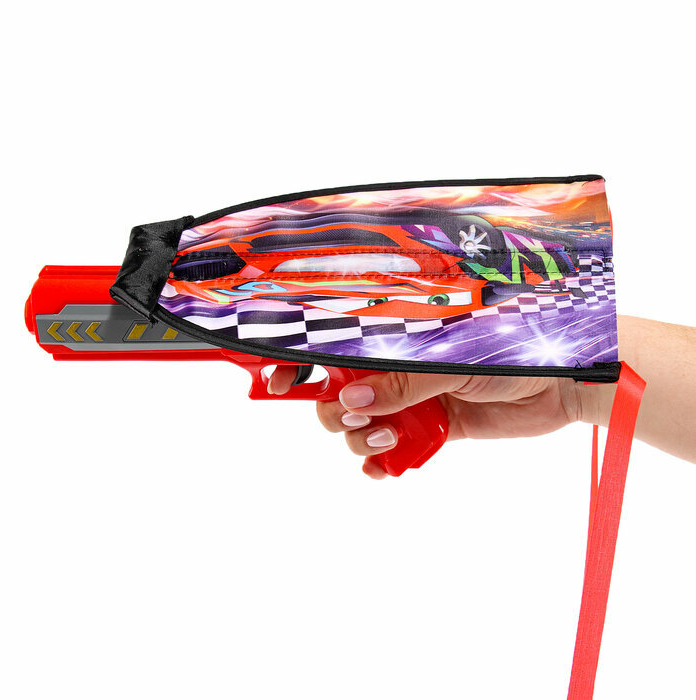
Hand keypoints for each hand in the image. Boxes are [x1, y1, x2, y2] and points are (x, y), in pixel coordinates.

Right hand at [268, 368, 582, 478]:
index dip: (301, 361)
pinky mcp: (430, 429)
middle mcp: (395, 364)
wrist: (563, 378)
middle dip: (333, 409)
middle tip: (355, 414)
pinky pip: (391, 450)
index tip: (278, 381)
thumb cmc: (511, 344)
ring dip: (359, 438)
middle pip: (336, 391)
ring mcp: (411, 398)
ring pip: (359, 424)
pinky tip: (384, 468)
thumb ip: (400, 381)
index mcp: (393, 333)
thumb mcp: (448, 356)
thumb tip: (351, 401)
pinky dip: (380, 463)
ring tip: (387, 439)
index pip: (333, 343)